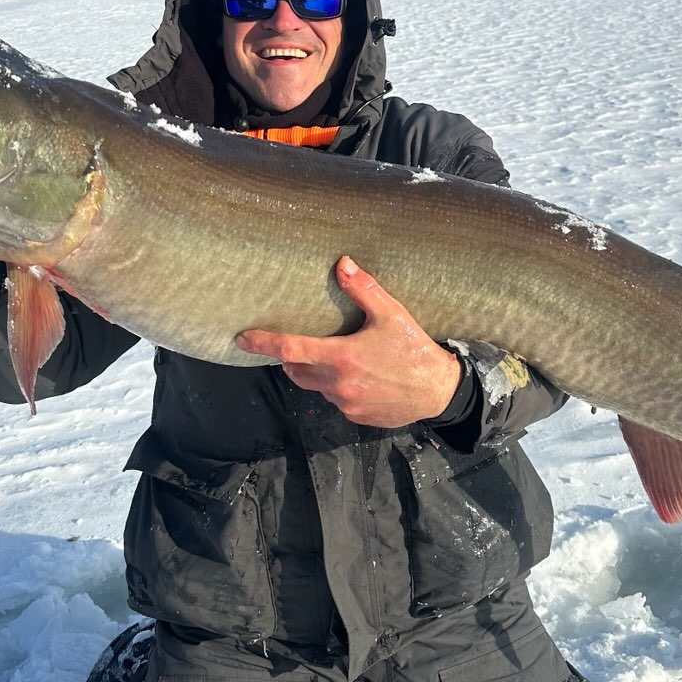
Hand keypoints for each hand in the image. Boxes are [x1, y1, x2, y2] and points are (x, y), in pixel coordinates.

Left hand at [235, 256, 461, 427]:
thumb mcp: (392, 314)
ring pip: (317, 388)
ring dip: (318, 374)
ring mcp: (346, 404)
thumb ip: (363, 289)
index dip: (263, 343)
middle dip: (293, 359)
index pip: (290, 350)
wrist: (439, 391)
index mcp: (340, 357)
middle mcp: (337, 384)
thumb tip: (342, 264)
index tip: (242, 338)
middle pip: (297, 371)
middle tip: (301, 345)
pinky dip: (339, 389)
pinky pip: (337, 401)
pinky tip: (361, 377)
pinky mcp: (356, 417)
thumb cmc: (415, 350)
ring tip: (339, 359)